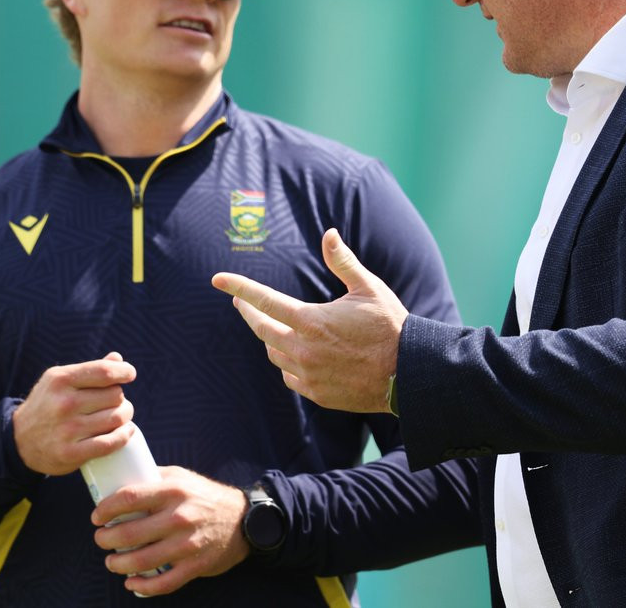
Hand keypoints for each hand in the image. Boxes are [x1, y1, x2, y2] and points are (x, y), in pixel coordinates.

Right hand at [12, 352, 136, 474]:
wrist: (18, 440)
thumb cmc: (47, 405)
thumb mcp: (59, 380)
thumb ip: (89, 370)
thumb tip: (118, 360)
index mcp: (61, 379)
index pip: (104, 372)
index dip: (123, 372)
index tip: (129, 374)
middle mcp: (64, 403)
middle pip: (115, 396)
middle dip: (120, 398)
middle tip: (114, 402)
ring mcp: (67, 430)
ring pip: (116, 418)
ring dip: (125, 417)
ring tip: (119, 416)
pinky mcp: (70, 453)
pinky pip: (109, 443)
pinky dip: (123, 436)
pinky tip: (126, 431)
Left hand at [91, 466, 249, 595]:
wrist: (243, 520)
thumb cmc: (206, 496)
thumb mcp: (182, 477)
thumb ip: (154, 478)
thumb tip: (121, 480)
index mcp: (173, 491)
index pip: (129, 498)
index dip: (106, 509)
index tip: (96, 516)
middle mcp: (179, 517)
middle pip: (129, 533)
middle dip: (106, 539)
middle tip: (101, 539)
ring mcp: (187, 544)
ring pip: (141, 561)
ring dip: (118, 564)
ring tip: (112, 561)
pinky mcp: (195, 566)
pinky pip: (162, 583)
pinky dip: (142, 586)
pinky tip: (131, 582)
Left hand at [212, 228, 406, 412]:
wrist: (408, 373)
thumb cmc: (389, 326)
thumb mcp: (368, 287)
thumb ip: (343, 262)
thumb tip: (329, 233)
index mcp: (311, 320)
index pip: (264, 301)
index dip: (239, 287)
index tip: (218, 279)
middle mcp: (303, 349)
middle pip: (261, 329)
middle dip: (248, 312)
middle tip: (241, 302)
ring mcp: (308, 374)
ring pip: (274, 353)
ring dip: (270, 338)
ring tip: (273, 326)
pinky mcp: (317, 393)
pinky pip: (289, 376)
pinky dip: (287, 363)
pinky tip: (296, 354)